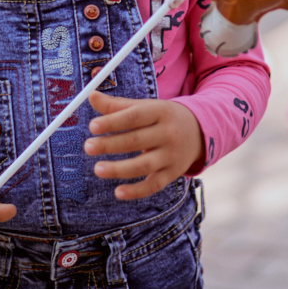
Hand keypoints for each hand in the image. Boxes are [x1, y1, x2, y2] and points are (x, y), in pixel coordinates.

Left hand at [84, 92, 202, 199]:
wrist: (199, 131)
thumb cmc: (163, 117)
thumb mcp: (146, 107)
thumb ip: (117, 105)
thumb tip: (91, 96)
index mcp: (160, 112)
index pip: (135, 117)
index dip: (113, 121)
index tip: (92, 126)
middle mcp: (168, 134)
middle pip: (136, 141)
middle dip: (110, 145)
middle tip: (88, 146)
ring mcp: (171, 155)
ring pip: (143, 165)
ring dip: (119, 169)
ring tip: (98, 169)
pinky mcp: (172, 173)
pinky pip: (153, 185)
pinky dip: (136, 191)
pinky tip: (118, 192)